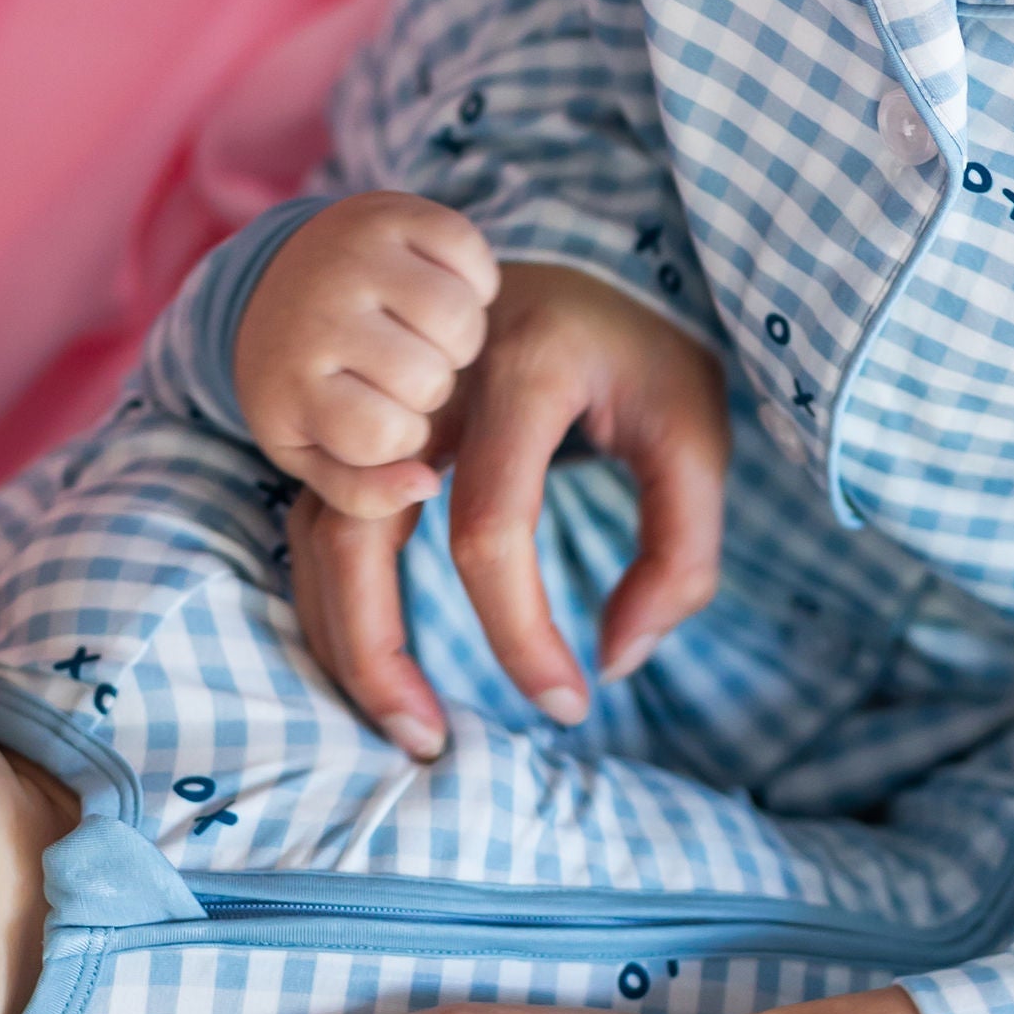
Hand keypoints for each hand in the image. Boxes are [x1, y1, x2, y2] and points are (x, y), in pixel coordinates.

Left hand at [235, 192, 499, 521]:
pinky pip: (471, 253)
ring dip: (459, 338)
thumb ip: (364, 492)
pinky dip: (474, 279)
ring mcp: (353, 252)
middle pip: (428, 378)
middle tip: (407, 371)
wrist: (280, 284)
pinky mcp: (392, 208)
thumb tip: (425, 483)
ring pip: (458, 318)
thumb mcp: (315, 452)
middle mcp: (316, 309)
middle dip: (430, 386)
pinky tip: (443, 289)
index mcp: (289, 381)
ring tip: (428, 336)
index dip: (402, 435)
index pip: (387, 435)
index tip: (383, 419)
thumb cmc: (309, 385)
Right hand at [285, 262, 727, 760]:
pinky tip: (377, 666)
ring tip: (403, 727)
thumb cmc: (638, 358)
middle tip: (430, 746)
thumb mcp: (694, 434)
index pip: (489, 530)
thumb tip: (616, 659)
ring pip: (319, 533)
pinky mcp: (360, 429)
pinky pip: (319, 523)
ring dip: (342, 640)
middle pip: (361, 532)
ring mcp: (379, 401)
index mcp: (523, 368)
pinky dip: (334, 603)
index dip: (520, 635)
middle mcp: (427, 380)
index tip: (570, 701)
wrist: (575, 267)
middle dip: (381, 655)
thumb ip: (681, 552)